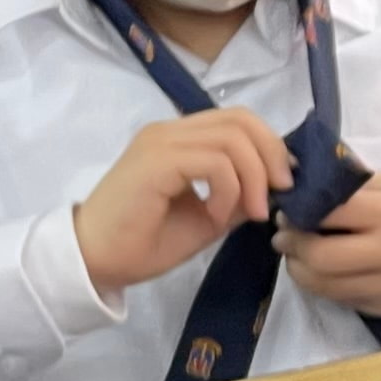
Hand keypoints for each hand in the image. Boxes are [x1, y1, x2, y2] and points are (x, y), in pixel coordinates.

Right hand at [75, 108, 295, 292]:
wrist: (96, 260)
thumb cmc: (145, 242)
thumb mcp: (209, 217)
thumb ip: (239, 195)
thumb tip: (274, 186)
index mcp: (181, 139)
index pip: (238, 120)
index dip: (271, 145)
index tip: (283, 184)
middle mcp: (170, 131)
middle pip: (241, 120)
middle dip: (272, 156)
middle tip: (276, 196)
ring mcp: (161, 141)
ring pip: (233, 138)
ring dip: (252, 179)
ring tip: (246, 214)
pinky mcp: (156, 160)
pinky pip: (214, 162)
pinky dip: (229, 190)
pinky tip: (217, 216)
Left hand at [278, 172, 380, 312]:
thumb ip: (350, 186)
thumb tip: (299, 187)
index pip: (326, 213)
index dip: (297, 212)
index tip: (288, 211)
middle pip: (318, 256)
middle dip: (291, 246)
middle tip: (284, 238)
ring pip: (324, 285)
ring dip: (300, 270)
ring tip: (298, 256)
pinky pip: (343, 300)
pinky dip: (325, 286)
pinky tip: (325, 272)